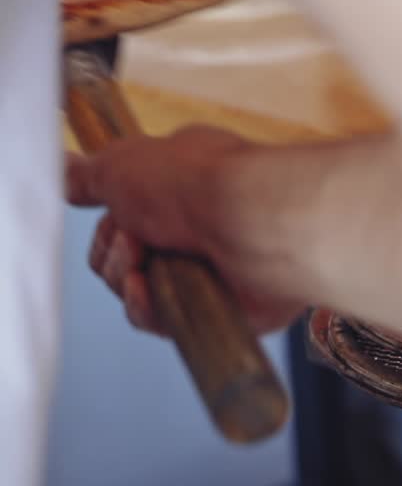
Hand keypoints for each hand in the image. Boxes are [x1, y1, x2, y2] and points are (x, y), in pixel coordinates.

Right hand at [66, 126, 304, 335]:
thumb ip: (91, 175)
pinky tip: (150, 290)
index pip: (125, 221)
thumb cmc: (196, 183)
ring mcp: (212, 271)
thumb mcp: (123, 164)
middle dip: (115, 253)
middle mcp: (199, 229)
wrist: (250, 222)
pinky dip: (147, 308)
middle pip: (126, 261)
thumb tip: (67, 171)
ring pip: (140, 293)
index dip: (108, 226)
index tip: (114, 216)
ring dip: (128, 279)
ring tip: (148, 260)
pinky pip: (163, 321)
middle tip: (136, 239)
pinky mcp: (224, 308)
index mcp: (183, 189)